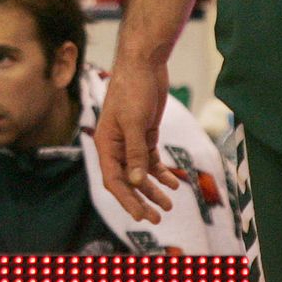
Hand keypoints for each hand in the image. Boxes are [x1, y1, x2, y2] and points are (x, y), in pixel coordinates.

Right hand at [93, 57, 180, 222]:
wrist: (144, 63)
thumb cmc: (133, 89)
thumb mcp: (135, 123)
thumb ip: (135, 153)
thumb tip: (136, 181)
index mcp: (106, 144)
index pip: (113, 180)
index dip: (127, 200)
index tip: (142, 216)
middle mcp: (116, 146)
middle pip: (127, 181)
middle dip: (141, 200)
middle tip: (158, 218)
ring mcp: (131, 141)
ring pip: (140, 172)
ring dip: (153, 188)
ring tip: (169, 205)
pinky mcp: (145, 134)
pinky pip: (151, 160)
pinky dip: (161, 172)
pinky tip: (175, 183)